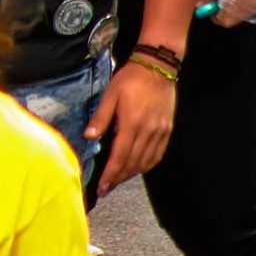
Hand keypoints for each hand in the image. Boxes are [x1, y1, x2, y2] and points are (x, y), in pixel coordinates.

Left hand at [85, 60, 175, 197]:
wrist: (158, 67)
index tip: (102, 187)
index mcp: (131, 124)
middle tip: (107, 188)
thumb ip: (101, 118)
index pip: (120, 157)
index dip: (110, 174)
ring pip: (146, 162)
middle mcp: (148, 132)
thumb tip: (89, 137)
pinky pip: (157, 154)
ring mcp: (160, 132)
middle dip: (118, 179)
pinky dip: (146, 165)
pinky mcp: (167, 130)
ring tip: (118, 180)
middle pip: (132, 163)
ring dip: (131, 174)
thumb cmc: (131, 79)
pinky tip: (138, 168)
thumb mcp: (111, 94)